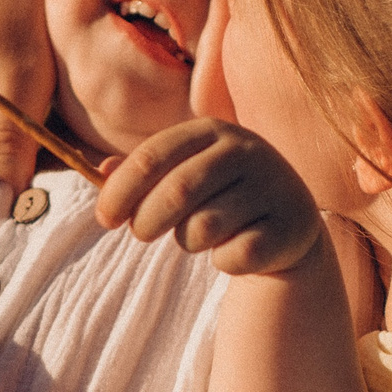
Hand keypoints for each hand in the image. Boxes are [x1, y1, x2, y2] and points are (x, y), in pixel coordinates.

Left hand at [95, 116, 326, 275]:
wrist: (287, 222)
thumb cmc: (218, 195)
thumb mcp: (180, 173)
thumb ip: (140, 171)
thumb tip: (101, 171)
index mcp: (211, 130)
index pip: (151, 157)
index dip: (119, 192)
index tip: (104, 219)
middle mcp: (246, 150)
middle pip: (176, 192)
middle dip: (146, 222)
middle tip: (142, 234)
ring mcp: (273, 186)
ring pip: (202, 228)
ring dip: (187, 241)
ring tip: (198, 235)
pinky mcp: (291, 227)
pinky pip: (233, 256)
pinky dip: (223, 261)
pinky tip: (234, 249)